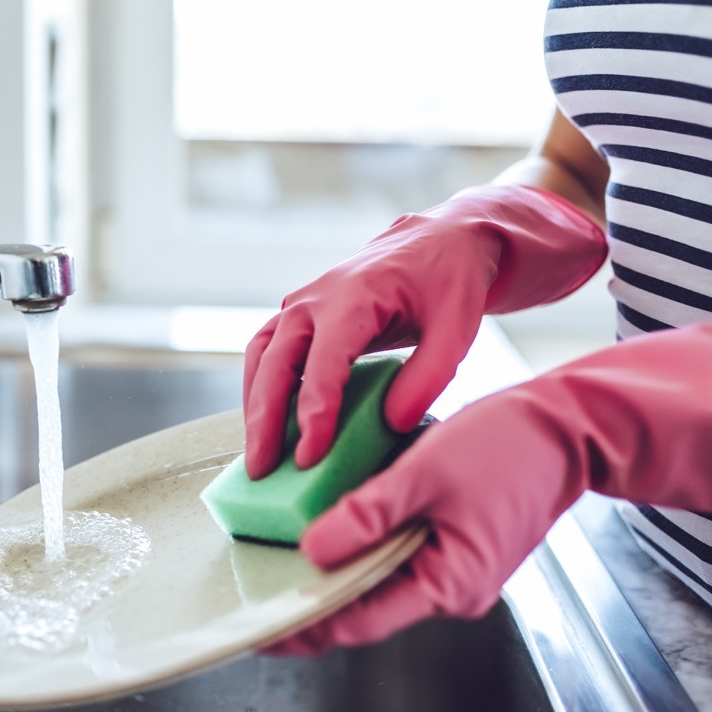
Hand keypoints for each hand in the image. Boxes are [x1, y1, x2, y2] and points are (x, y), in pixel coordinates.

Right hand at [242, 185, 604, 477]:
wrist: (437, 242)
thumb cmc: (448, 281)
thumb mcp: (457, 327)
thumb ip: (428, 376)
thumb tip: (393, 424)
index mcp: (354, 295)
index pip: (323, 362)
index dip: (313, 412)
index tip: (309, 457)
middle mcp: (315, 297)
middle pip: (275, 361)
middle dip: (265, 418)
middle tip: (261, 469)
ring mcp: (302, 305)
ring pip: (262, 357)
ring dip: (254, 406)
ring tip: (258, 456)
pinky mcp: (300, 316)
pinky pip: (267, 353)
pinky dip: (261, 389)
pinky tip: (268, 426)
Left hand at [266, 315, 711, 654]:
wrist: (565, 425)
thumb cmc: (509, 446)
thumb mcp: (425, 474)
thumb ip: (367, 515)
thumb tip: (313, 550)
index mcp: (450, 583)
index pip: (361, 620)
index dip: (306, 625)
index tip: (261, 625)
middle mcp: (452, 587)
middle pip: (366, 604)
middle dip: (312, 598)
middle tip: (260, 587)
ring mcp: (453, 566)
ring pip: (379, 577)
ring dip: (335, 568)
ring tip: (282, 557)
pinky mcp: (452, 542)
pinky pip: (396, 552)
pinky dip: (361, 542)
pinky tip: (329, 524)